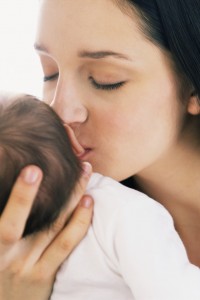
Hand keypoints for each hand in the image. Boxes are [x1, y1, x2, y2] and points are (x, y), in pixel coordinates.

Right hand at [0, 162, 92, 299]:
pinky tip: (88, 202)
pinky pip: (66, 245)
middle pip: (41, 219)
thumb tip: (14, 195)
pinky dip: (80, 223)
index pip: (9, 222)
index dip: (21, 196)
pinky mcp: (46, 274)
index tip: (32, 169)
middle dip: (58, 190)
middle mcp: (13, 257)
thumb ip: (4, 223)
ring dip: (74, 198)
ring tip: (86, 172)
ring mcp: (32, 266)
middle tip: (74, 163)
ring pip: (58, 227)